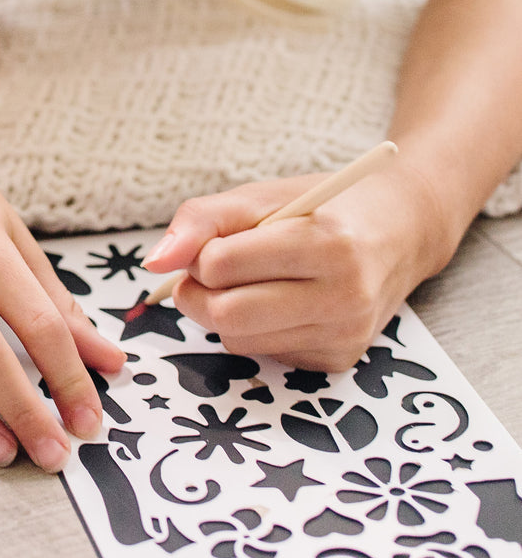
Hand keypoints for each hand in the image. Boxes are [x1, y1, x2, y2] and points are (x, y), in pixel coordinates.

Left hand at [143, 163, 450, 370]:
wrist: (402, 233)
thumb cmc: (324, 208)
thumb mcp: (262, 197)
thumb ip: (201, 220)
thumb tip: (154, 263)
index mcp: (328, 243)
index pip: (221, 266)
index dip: (203, 255)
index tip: (216, 244)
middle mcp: (344, 296)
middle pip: (225, 315)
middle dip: (201, 293)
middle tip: (213, 272)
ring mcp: (344, 335)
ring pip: (238, 341)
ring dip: (226, 313)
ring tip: (254, 283)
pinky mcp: (338, 360)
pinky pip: (264, 355)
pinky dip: (256, 330)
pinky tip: (282, 304)